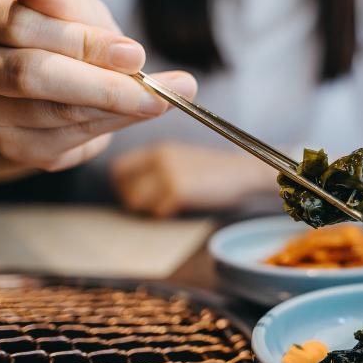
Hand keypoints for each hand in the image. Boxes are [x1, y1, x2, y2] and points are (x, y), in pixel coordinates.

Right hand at [0, 0, 196, 171]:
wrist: (47, 87)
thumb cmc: (61, 37)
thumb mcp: (70, 11)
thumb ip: (58, 0)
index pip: (21, 25)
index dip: (81, 40)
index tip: (134, 52)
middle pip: (30, 75)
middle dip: (101, 84)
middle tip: (154, 90)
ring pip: (54, 112)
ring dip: (115, 108)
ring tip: (160, 100)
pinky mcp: (11, 145)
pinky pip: (66, 138)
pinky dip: (108, 125)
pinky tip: (135, 114)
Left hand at [111, 143, 274, 216]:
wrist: (242, 173)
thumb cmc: (214, 171)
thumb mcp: (181, 158)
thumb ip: (156, 167)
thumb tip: (132, 188)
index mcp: (158, 149)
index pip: (119, 168)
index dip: (122, 185)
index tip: (134, 193)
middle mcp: (159, 158)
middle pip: (123, 187)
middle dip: (133, 200)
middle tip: (149, 205)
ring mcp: (167, 173)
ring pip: (136, 201)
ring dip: (148, 209)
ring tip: (167, 206)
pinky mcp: (178, 189)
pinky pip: (158, 211)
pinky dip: (166, 213)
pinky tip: (180, 207)